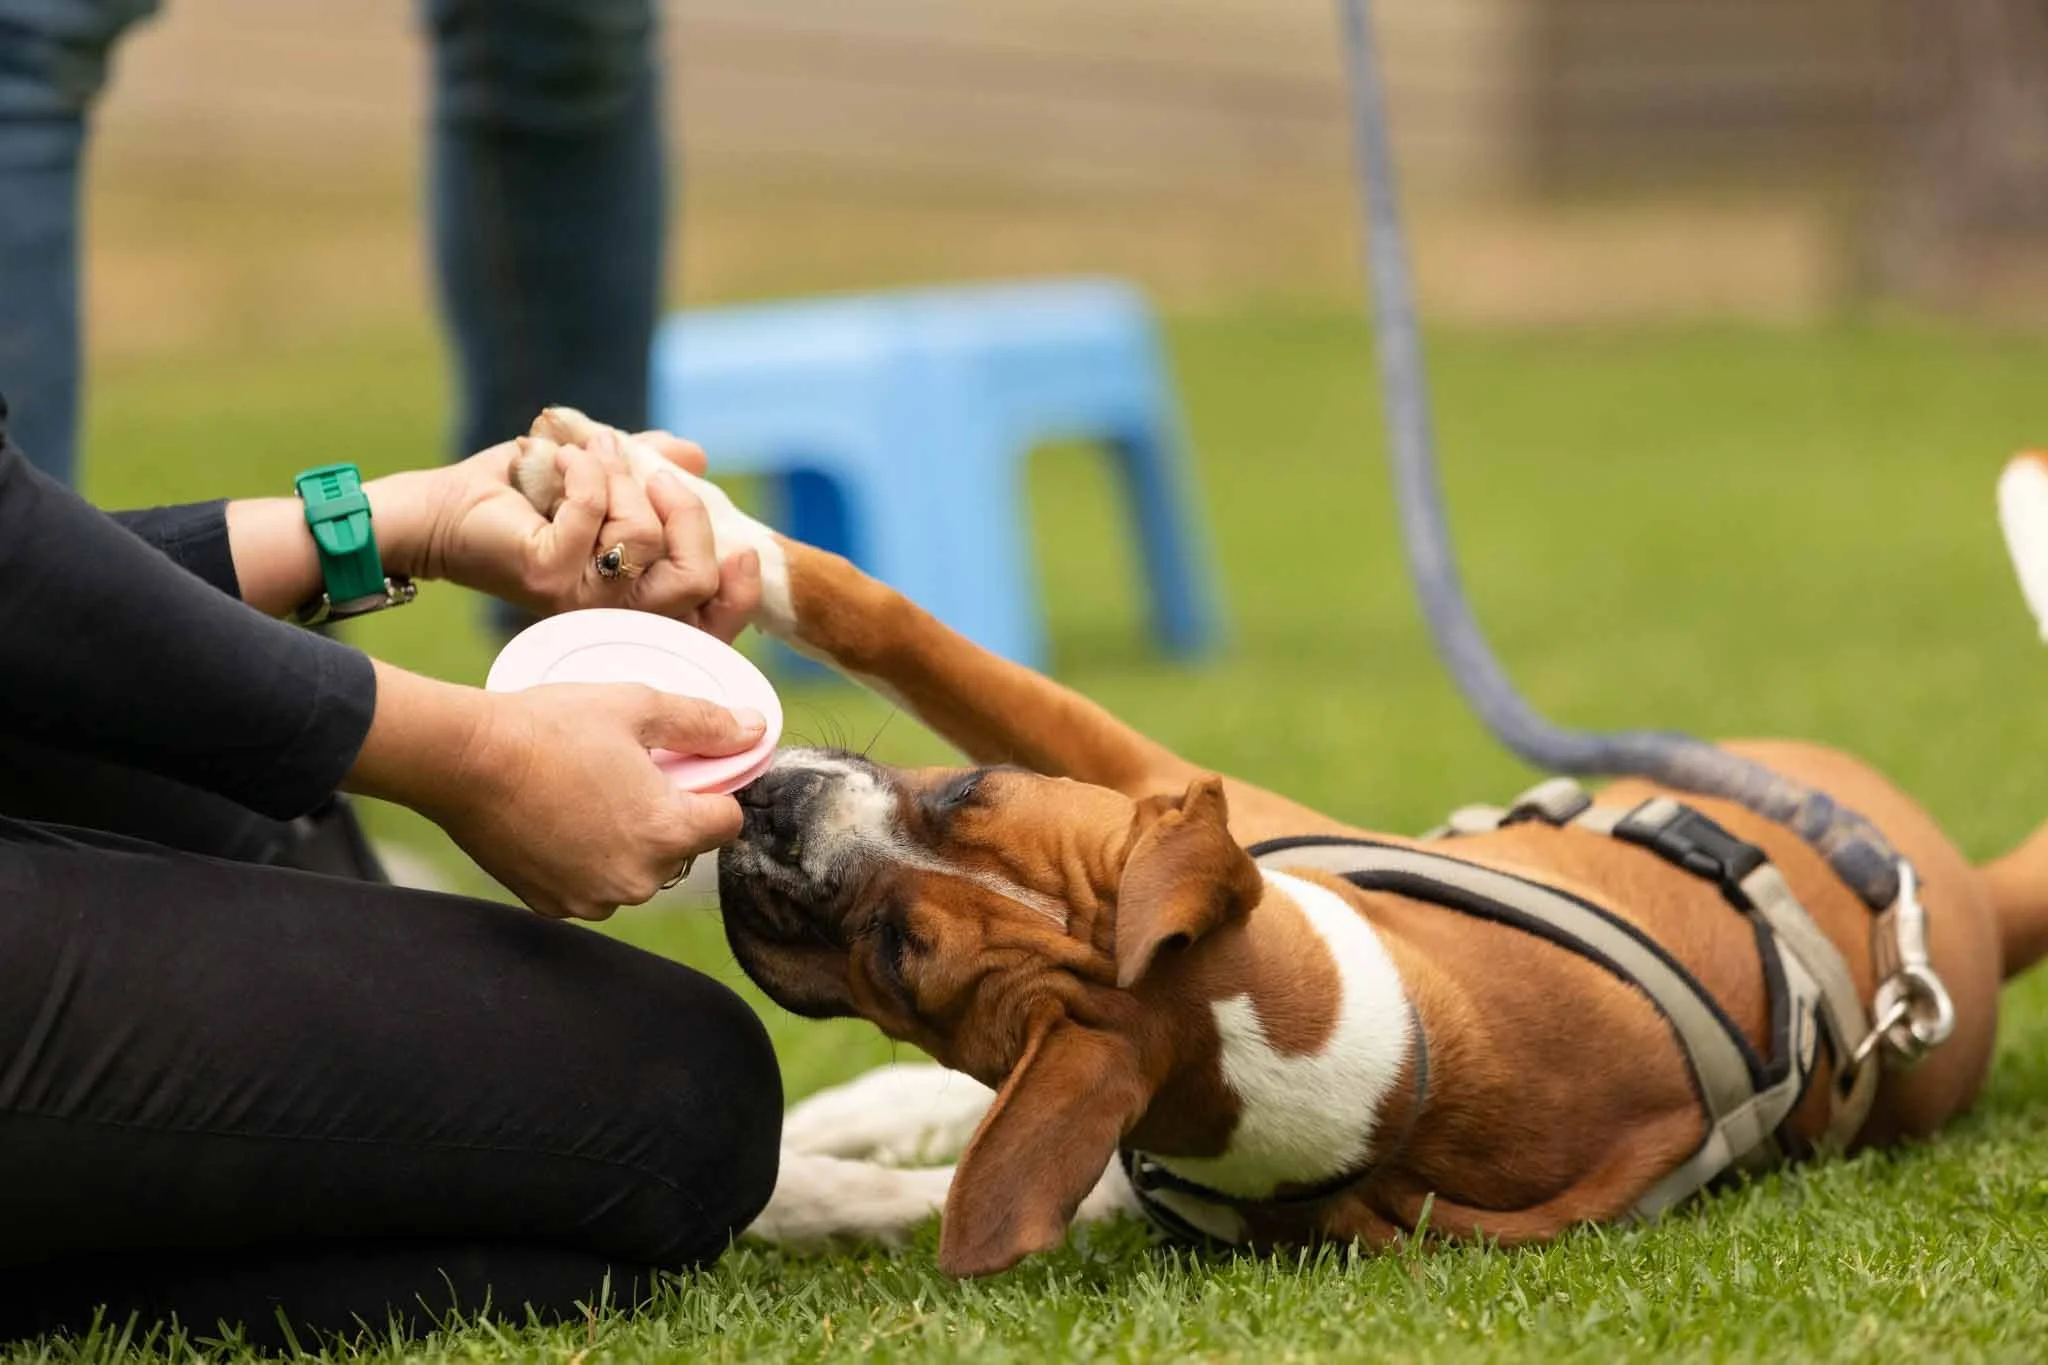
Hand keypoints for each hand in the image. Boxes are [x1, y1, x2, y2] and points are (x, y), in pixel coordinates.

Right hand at [346, 663, 763, 919]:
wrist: (462, 759)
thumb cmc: (549, 728)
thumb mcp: (637, 706)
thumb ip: (705, 723)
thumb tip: (755, 729)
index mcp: (668, 833)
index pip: (727, 822)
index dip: (712, 791)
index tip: (684, 769)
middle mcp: (637, 879)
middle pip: (681, 850)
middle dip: (666, 816)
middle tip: (626, 774)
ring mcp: (592, 898)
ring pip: (636, 870)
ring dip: (626, 841)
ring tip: (588, 794)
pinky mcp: (552, 905)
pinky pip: (591, 884)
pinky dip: (586, 859)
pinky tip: (560, 819)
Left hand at [372, 429, 760, 639]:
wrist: (446, 508)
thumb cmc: (524, 497)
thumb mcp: (603, 477)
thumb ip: (650, 470)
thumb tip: (695, 459)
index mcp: (638, 601)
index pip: (712, 621)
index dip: (741, 593)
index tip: (742, 550)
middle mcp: (614, 613)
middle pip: (694, 581)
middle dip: (686, 515)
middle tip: (655, 476)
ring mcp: (582, 602)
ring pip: (643, 539)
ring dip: (618, 477)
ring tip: (585, 456)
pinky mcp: (548, 577)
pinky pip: (594, 513)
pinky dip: (582, 469)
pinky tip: (558, 458)